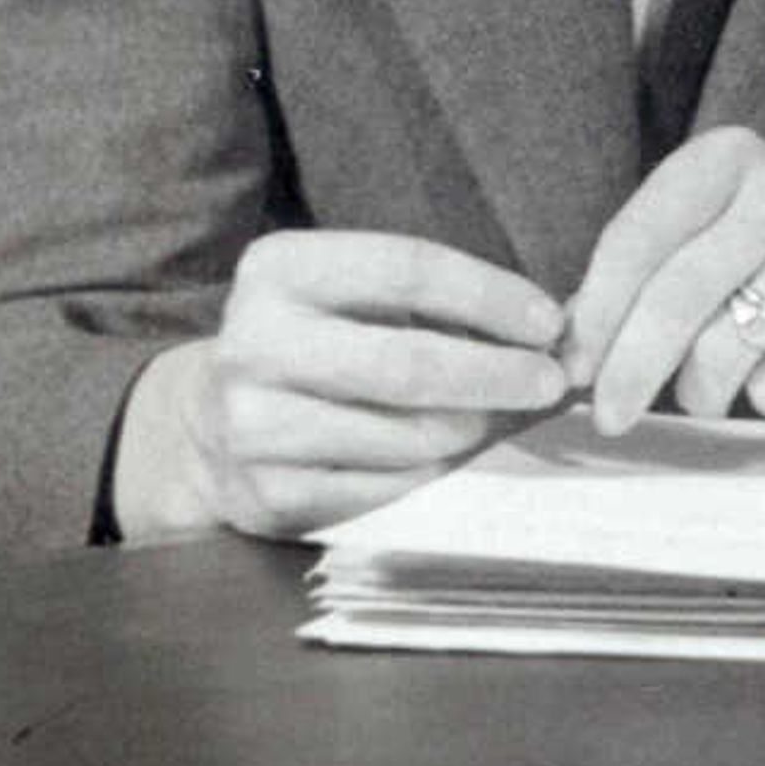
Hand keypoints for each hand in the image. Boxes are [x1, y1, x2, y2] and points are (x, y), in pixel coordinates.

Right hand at [112, 230, 567, 540]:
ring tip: (498, 415)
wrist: (205, 428)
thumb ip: (443, 306)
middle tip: (551, 382)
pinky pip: (387, 487)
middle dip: (497, 374)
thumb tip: (559, 333)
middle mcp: (253, 344)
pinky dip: (435, 471)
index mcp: (277, 270)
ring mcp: (252, 426)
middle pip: (408, 364)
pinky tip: (447, 453)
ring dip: (474, 428)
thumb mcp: (356, 299)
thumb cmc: (318, 345)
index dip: (491, 296)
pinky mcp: (266, 495)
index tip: (551, 321)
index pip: (408, 270)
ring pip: (407, 435)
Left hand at [561, 127, 764, 434]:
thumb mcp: (722, 250)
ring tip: (715, 391)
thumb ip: (646, 280)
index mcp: (732, 159)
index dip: (595, 312)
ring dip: (702, 391)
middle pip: (674, 294)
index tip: (572, 367)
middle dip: (628, 369)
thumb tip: (565, 347)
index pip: (637, 236)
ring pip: (721, 347)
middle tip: (609, 415)